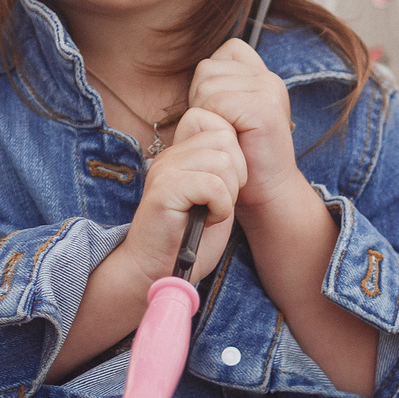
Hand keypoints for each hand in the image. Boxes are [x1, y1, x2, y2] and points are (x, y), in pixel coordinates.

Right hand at [54, 109, 241, 380]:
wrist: (156, 273)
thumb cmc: (188, 242)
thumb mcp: (215, 199)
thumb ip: (224, 170)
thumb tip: (243, 147)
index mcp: (180, 154)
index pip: (218, 124)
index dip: (235, 155)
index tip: (226, 187)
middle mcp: (170, 156)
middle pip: (226, 139)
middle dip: (236, 175)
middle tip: (220, 204)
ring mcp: (164, 171)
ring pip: (223, 161)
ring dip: (227, 195)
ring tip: (210, 214)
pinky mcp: (163, 191)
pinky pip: (212, 185)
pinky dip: (219, 208)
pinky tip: (205, 222)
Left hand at [187, 39, 305, 220]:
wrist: (266, 194)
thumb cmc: (240, 160)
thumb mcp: (224, 117)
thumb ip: (215, 90)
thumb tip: (191, 71)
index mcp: (260, 76)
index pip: (223, 52)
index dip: (209, 83)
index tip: (220, 115)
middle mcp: (268, 78)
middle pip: (208, 69)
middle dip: (201, 101)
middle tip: (221, 132)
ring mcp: (269, 90)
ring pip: (207, 84)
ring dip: (205, 115)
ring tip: (226, 138)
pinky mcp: (265, 107)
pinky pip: (216, 103)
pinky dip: (214, 125)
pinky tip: (231, 142)